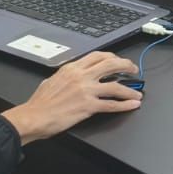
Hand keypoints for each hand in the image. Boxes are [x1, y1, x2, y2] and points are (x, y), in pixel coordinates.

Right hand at [1, 52, 142, 142]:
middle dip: (126, 66)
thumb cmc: (40, 103)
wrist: (34, 116)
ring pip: (116, 86)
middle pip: (110, 65)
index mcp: (72, 69)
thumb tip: (70, 76)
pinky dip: (125, 105)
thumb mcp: (51, 80)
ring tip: (137, 92)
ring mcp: (86, 91)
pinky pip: (111, 104)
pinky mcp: (88, 106)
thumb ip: (65, 76)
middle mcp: (81, 76)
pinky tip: (132, 105)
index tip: (118, 60)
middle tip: (134, 69)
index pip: (97, 56)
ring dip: (130, 89)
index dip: (112, 57)